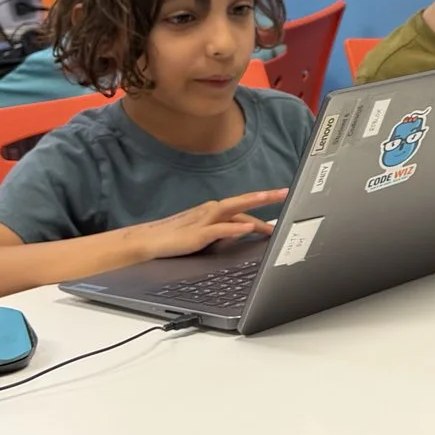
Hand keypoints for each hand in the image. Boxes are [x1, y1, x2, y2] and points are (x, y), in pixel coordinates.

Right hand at [132, 190, 286, 262]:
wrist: (148, 242)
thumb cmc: (176, 238)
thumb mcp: (206, 234)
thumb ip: (225, 232)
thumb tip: (246, 233)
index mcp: (214, 211)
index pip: (243, 204)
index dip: (263, 200)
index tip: (282, 196)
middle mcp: (211, 211)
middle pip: (242, 202)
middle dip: (265, 197)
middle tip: (286, 193)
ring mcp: (204, 221)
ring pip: (233, 209)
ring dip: (253, 204)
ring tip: (271, 199)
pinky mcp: (197, 234)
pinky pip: (219, 229)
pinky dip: (235, 228)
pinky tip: (248, 227)